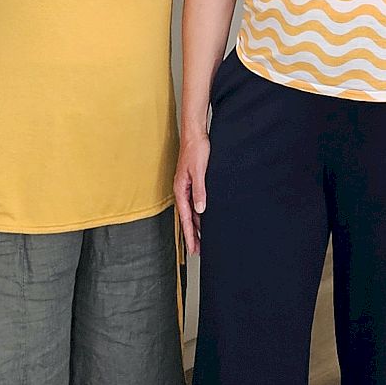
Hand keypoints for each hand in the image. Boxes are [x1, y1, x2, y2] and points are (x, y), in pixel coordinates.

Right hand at [175, 133, 209, 255]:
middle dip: (191, 234)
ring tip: (202, 239)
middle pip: (187, 217)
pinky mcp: (192, 181)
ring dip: (196, 225)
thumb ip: (200, 191)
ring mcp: (186, 186)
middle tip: (197, 250)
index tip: (193, 247)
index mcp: (180, 189)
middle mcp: (181, 189)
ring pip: (191, 211)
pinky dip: (199, 213)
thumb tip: (200, 210)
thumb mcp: (199, 172)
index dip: (189, 233)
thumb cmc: (196, 149)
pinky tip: (205, 218)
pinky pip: (194, 202)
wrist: (195, 134)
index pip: (185, 217)